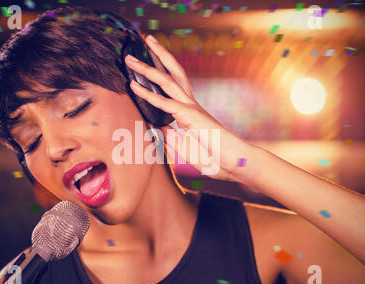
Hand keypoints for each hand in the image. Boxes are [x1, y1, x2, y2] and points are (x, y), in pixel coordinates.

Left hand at [125, 34, 255, 181]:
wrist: (234, 163)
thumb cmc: (213, 157)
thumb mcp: (184, 146)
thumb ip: (170, 135)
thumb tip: (157, 126)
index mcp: (189, 110)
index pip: (172, 86)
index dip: (158, 72)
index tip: (143, 64)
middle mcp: (190, 104)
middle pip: (173, 73)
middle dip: (158, 56)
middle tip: (145, 40)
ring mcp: (191, 108)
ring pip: (167, 81)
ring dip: (148, 68)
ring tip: (130, 58)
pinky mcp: (191, 117)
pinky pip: (167, 104)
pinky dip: (149, 95)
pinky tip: (134, 86)